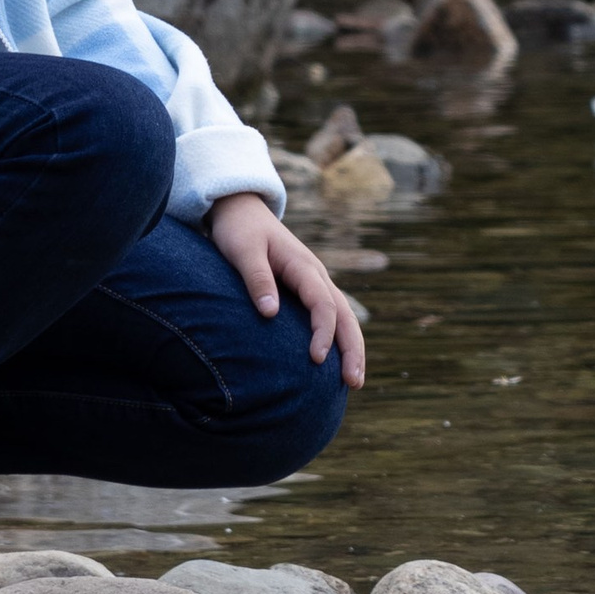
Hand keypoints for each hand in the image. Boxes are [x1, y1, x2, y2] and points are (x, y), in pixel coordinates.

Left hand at [209, 192, 367, 387]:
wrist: (242, 211)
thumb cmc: (240, 232)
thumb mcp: (243, 251)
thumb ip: (257, 280)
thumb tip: (270, 314)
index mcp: (304, 266)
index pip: (323, 303)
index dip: (323, 332)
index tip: (317, 359)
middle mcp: (316, 275)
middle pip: (345, 314)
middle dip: (353, 348)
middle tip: (354, 382)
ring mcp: (315, 282)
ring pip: (344, 316)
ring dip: (352, 347)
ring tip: (355, 382)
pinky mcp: (308, 290)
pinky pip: (332, 316)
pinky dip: (340, 338)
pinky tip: (336, 362)